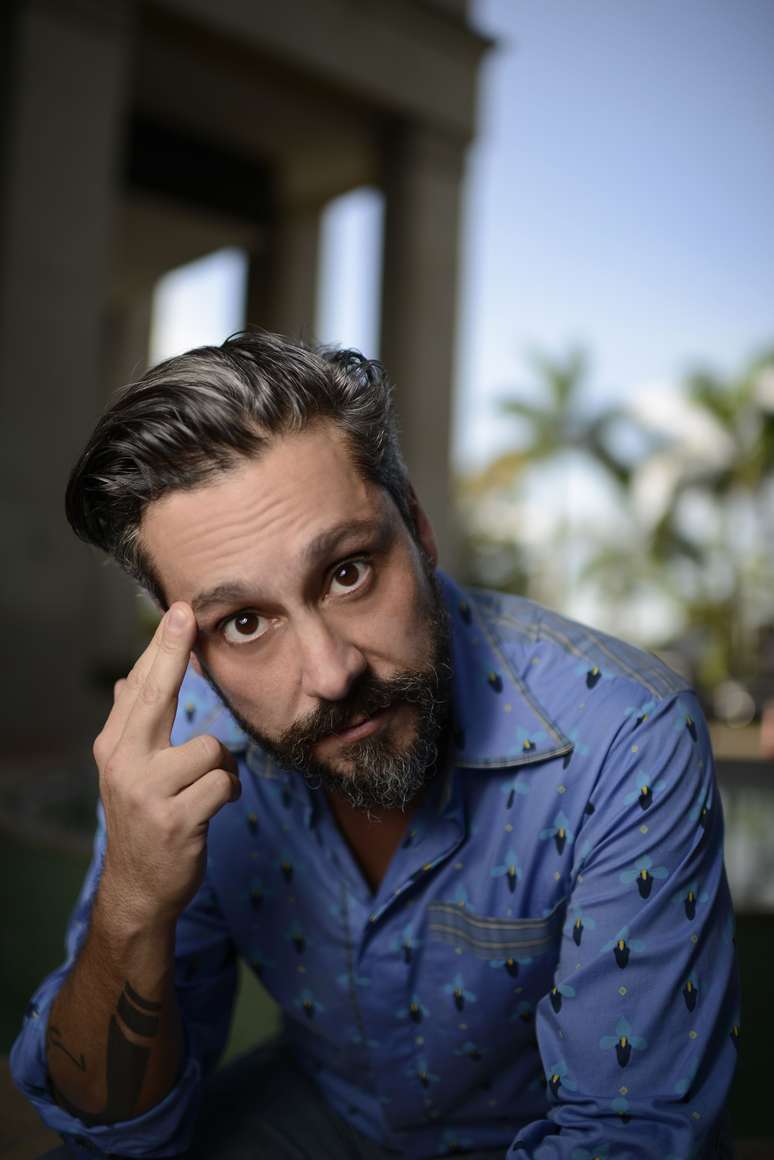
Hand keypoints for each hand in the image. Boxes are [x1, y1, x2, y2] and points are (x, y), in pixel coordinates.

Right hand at [92, 603, 239, 928]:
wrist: (139, 889)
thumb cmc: (144, 821)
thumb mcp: (128, 772)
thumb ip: (133, 725)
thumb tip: (128, 680)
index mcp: (115, 746)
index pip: (140, 686)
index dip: (161, 647)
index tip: (179, 612)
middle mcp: (124, 763)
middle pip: (157, 695)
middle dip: (173, 652)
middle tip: (188, 616)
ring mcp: (147, 791)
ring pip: (212, 748)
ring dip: (221, 769)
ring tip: (204, 790)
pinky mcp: (176, 818)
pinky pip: (224, 783)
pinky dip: (228, 794)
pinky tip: (211, 808)